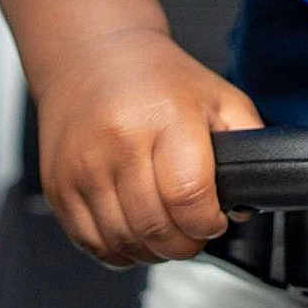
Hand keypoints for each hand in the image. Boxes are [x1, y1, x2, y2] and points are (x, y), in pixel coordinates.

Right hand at [33, 25, 263, 267]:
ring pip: (124, 243)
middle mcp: (119, 142)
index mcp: (165, 117)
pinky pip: (93, 244)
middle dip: (185, 243)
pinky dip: (119, 250)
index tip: (214, 219)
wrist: (93, 56)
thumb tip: (248, 199)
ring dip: (152, 251)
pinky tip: (135, 228)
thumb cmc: (159, 79)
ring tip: (166, 229)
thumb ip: (247, 140)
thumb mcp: (217, 95)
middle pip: (156, 228)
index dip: (208, 222)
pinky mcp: (58, 187)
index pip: (188, 195)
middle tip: (193, 230)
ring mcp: (83, 167)